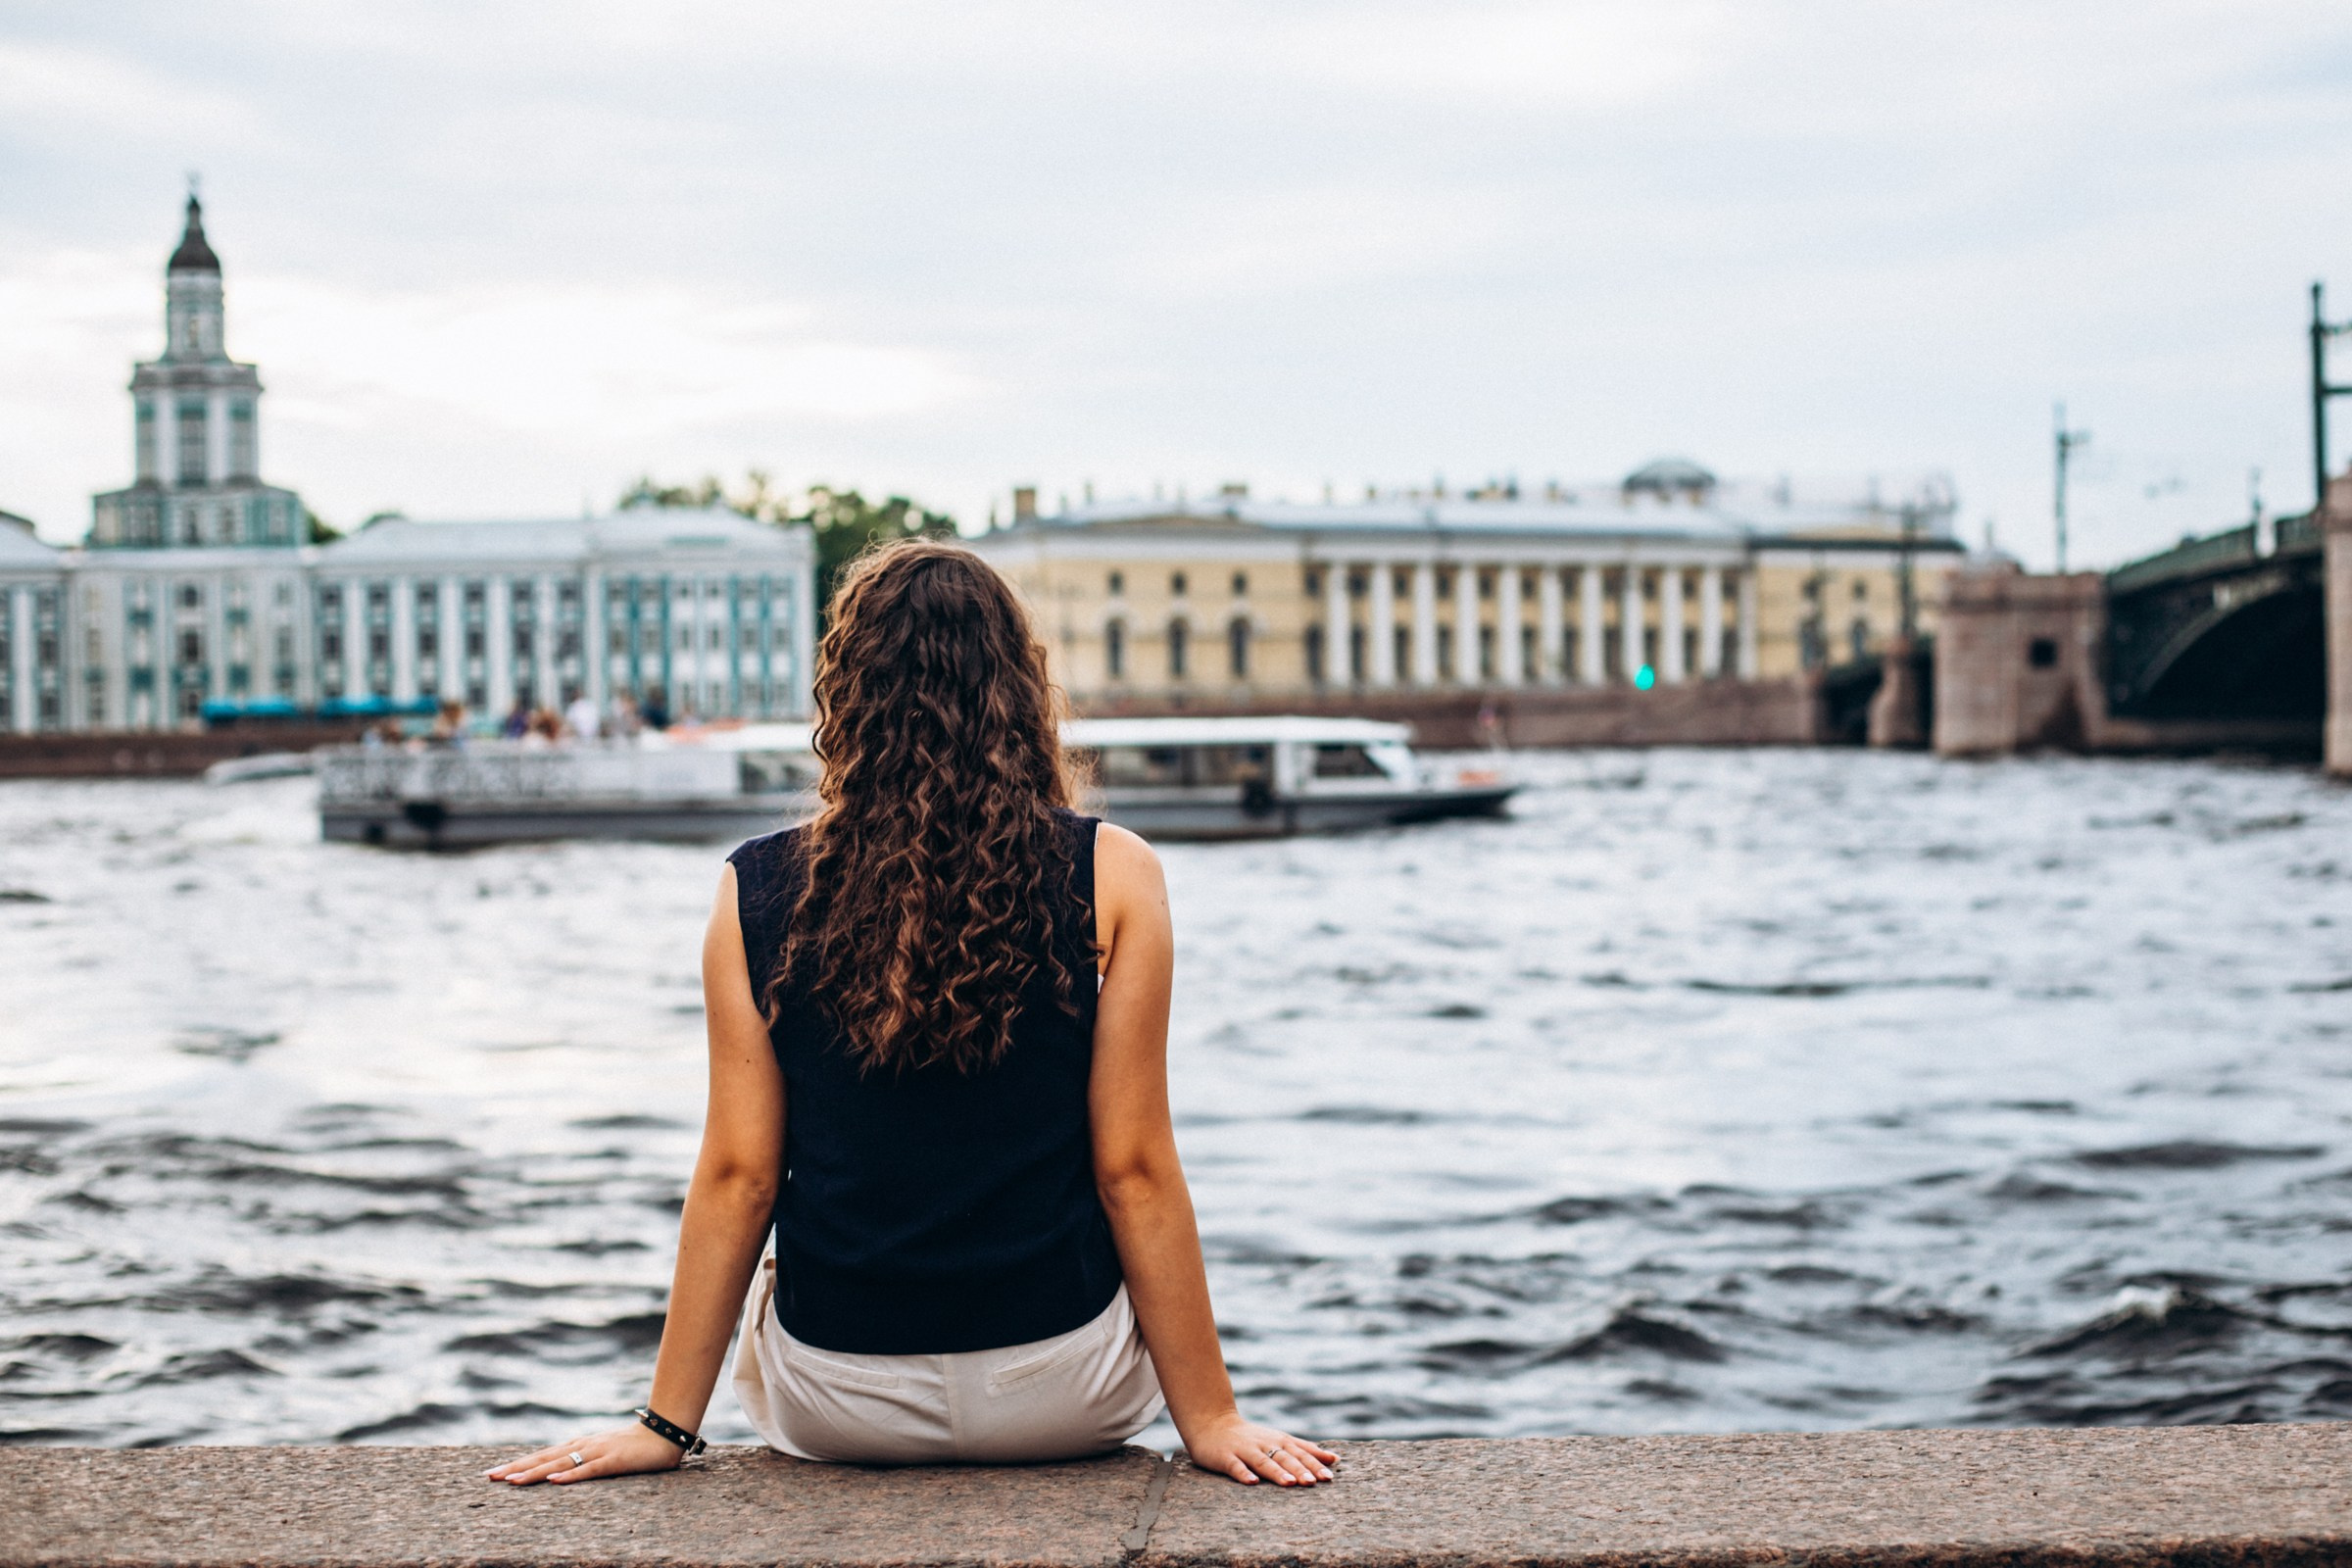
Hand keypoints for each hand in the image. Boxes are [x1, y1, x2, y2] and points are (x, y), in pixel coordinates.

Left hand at [485, 1422, 683, 1485]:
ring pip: (560, 1464)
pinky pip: (588, 1470)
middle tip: (490, 1477)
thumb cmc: (633, 1445)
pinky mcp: (613, 1461)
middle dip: (516, 1468)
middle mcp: (583, 1446)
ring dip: (534, 1472)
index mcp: (579, 1445)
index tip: (494, 1473)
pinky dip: (570, 1476)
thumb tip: (558, 1469)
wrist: (664, 1433)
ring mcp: (597, 1452)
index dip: (517, 1463)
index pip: (542, 1455)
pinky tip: (553, 1481)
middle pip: (544, 1458)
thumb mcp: (602, 1451)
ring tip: (512, 1481)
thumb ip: (582, 1459)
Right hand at [1184, 1411, 1336, 1485]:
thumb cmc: (1251, 1437)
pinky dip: (1243, 1473)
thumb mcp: (1279, 1439)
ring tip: (1290, 1483)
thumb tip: (1335, 1459)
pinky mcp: (1225, 1457)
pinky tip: (1252, 1483)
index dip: (1314, 1464)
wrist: (1212, 1423)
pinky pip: (1235, 1466)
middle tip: (1313, 1482)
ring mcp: (1244, 1450)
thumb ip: (1305, 1450)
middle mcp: (1264, 1444)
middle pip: (1284, 1457)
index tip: (1329, 1477)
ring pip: (1262, 1461)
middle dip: (1299, 1469)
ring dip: (1276, 1472)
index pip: (1300, 1452)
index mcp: (1278, 1441)